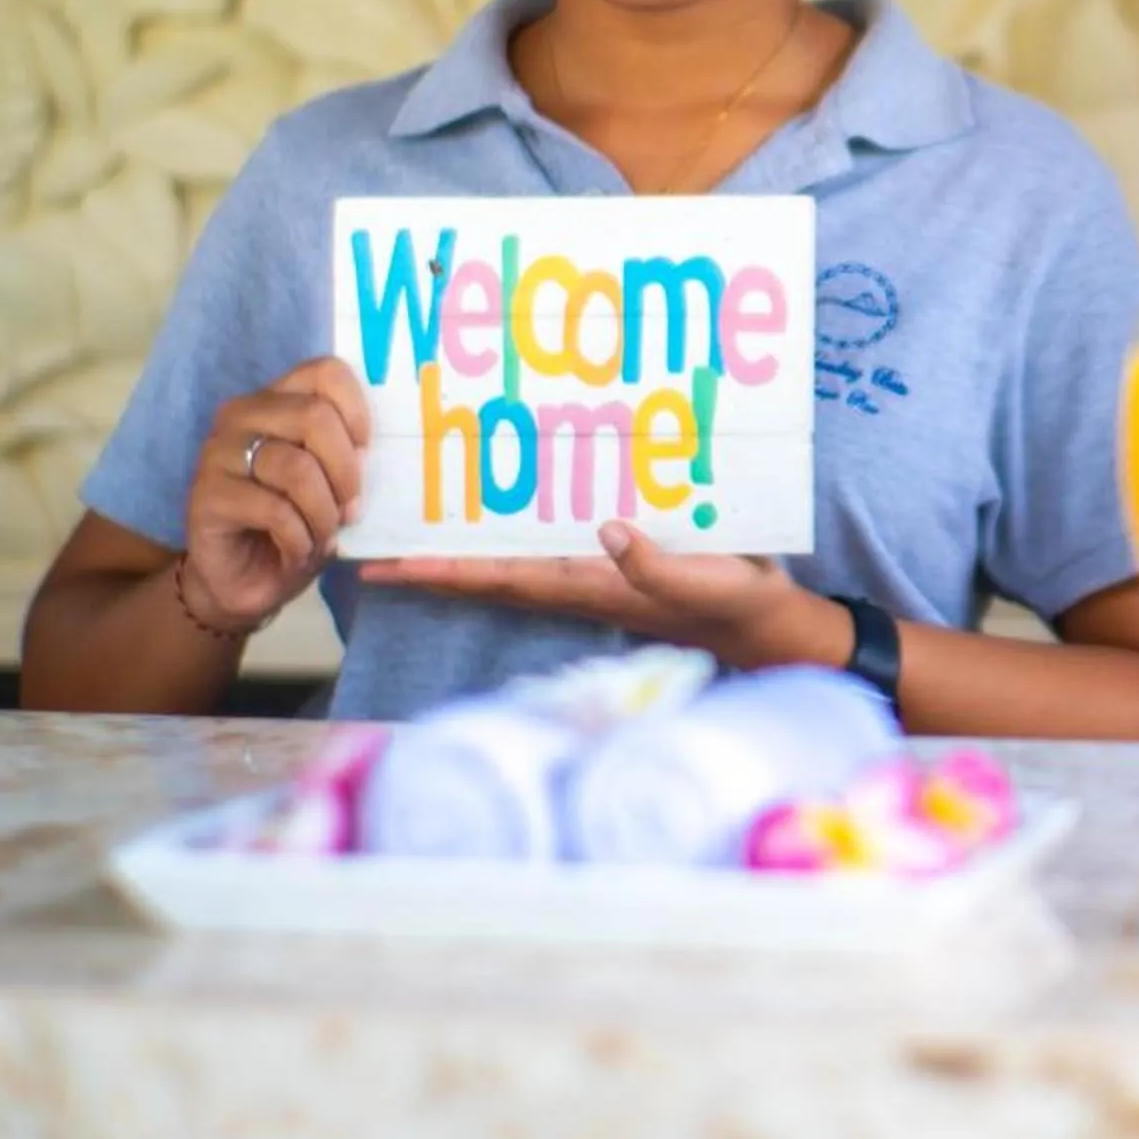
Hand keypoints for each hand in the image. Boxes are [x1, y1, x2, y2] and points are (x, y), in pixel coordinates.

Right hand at [184, 356, 368, 631]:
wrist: (246, 578)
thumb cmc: (297, 524)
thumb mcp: (334, 485)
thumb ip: (352, 456)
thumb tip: (373, 454)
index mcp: (278, 400)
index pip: (325, 372)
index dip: (358, 413)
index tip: (368, 455)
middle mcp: (242, 415)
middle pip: (315, 416)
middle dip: (346, 472)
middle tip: (350, 510)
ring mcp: (218, 453)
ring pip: (296, 467)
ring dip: (324, 513)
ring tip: (324, 536)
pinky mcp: (206, 496)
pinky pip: (273, 509)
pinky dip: (299, 539)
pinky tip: (296, 553)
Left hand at [365, 524, 837, 671]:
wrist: (768, 625)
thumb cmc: (734, 604)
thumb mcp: (703, 579)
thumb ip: (655, 562)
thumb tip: (603, 531)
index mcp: (589, 587)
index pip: (500, 579)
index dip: (442, 571)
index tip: (385, 566)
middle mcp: (578, 584)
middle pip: (488, 575)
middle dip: (431, 565)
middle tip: (370, 550)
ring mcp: (592, 576)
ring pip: (511, 563)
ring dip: (464, 549)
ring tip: (417, 528)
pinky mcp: (613, 564)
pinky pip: (546, 550)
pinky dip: (512, 535)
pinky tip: (501, 513)